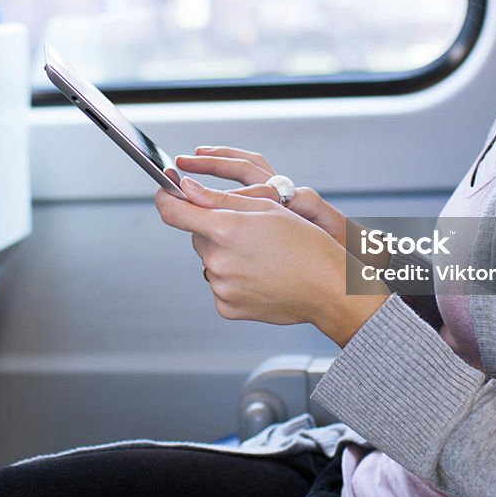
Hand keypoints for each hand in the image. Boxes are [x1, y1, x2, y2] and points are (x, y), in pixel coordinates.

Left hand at [155, 177, 386, 346]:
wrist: (328, 288)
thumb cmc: (305, 244)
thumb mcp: (266, 208)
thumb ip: (218, 198)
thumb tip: (184, 188)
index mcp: (227, 229)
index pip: (173, 212)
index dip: (166, 199)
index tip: (167, 193)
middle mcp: (219, 260)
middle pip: (197, 236)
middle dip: (213, 229)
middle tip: (248, 231)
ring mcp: (221, 287)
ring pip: (209, 260)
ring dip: (225, 254)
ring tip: (260, 255)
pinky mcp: (226, 307)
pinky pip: (219, 285)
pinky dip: (233, 278)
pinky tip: (259, 275)